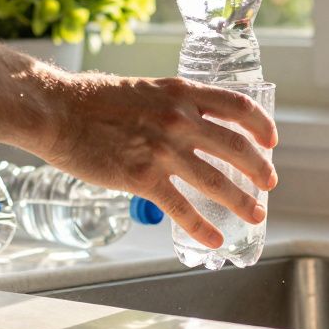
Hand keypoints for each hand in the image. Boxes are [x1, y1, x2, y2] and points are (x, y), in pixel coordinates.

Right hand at [30, 70, 277, 247]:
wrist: (57, 112)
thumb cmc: (92, 100)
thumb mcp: (144, 89)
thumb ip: (172, 106)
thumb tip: (190, 125)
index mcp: (181, 93)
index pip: (237, 106)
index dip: (261, 125)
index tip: (271, 140)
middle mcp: (180, 119)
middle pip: (236, 147)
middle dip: (259, 170)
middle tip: (269, 184)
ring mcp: (164, 150)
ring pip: (216, 181)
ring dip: (241, 201)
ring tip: (255, 215)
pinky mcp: (143, 179)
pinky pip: (182, 209)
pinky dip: (202, 228)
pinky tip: (215, 239)